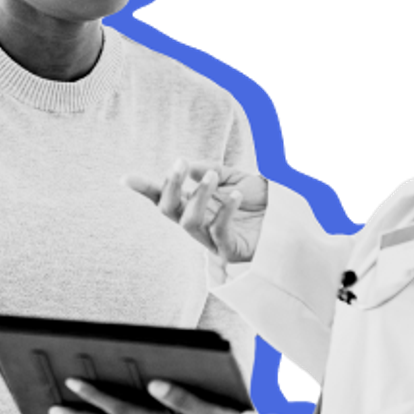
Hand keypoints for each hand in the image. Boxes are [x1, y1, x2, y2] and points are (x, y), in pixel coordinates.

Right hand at [124, 160, 266, 262]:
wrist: (287, 221)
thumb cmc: (258, 201)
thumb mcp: (233, 177)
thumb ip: (210, 170)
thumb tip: (187, 164)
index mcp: (194, 204)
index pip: (164, 196)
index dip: (145, 188)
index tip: (125, 178)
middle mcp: (198, 222)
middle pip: (168, 210)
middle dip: (170, 186)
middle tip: (179, 164)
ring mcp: (211, 239)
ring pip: (189, 221)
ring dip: (198, 196)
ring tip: (212, 176)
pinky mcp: (229, 250)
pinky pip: (219, 231)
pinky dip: (225, 211)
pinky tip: (237, 196)